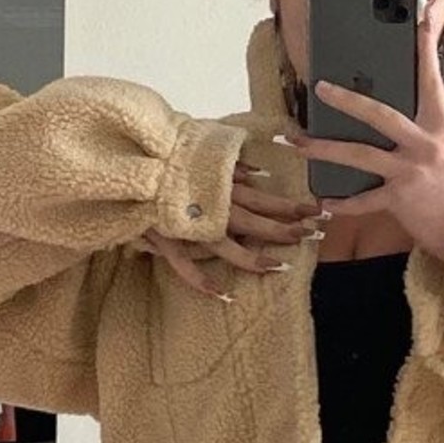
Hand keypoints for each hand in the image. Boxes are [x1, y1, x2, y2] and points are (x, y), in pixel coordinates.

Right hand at [140, 161, 325, 298]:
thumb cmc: (164, 150)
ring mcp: (189, 223)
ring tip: (278, 267)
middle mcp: (211, 204)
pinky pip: (185, 265)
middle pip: (255, 221)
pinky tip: (222, 295)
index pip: (264, 197)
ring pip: (227, 245)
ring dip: (253, 258)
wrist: (126, 158)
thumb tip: (259, 174)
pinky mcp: (166, 236)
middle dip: (285, 230)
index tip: (317, 211)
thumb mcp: (201, 147)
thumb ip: (230, 163)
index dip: (291, 206)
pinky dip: (201, 281)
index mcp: (221, 182)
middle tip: (313, 236)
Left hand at [278, 13, 443, 266]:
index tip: (418, 19)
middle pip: (380, 114)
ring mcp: (411, 171)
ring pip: (360, 155)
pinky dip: (341, 203)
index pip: (430, 79)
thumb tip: (393, 101)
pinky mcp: (401, 199)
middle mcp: (426, 144)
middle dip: (347, 100)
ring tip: (297, 143)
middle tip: (320, 87)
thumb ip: (425, 122)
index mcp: (440, 125)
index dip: (424, 48)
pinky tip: (324, 202)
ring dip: (324, 149)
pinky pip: (363, 200)